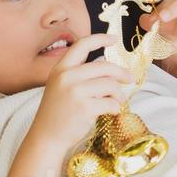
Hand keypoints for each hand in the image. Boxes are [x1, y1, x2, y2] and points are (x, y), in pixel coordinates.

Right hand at [27, 33, 134, 152]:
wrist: (46, 137)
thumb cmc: (58, 112)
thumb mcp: (62, 86)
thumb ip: (80, 73)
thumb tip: (105, 61)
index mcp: (61, 68)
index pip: (82, 45)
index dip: (100, 38)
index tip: (114, 38)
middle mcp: (67, 76)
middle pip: (105, 66)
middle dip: (122, 73)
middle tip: (130, 79)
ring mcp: (75, 92)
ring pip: (110, 84)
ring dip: (118, 94)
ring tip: (117, 101)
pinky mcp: (85, 108)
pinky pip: (111, 102)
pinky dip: (115, 107)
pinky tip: (111, 111)